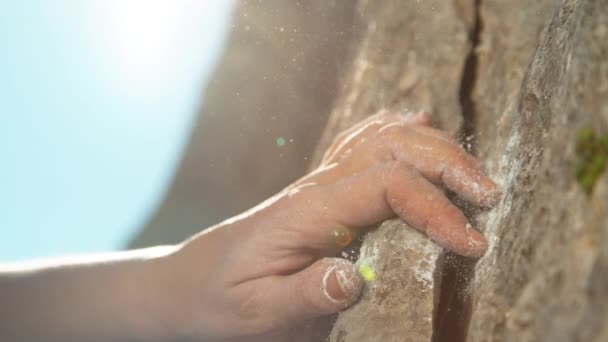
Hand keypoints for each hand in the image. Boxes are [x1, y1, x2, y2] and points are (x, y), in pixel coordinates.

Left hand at [170, 110, 498, 340]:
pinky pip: (362, 144)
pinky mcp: (323, 190)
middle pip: (392, 148)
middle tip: (490, 194)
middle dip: (447, 163)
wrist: (192, 282)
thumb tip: (355, 279)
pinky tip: (417, 125)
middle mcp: (318, 187)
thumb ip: (306, 296)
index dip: (435, 209)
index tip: (472, 244)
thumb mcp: (259, 311)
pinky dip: (395, 130)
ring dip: (432, 146)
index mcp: (308, 212)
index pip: (386, 186)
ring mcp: (320, 183)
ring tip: (472, 170)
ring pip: (383, 138)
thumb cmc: (223, 300)